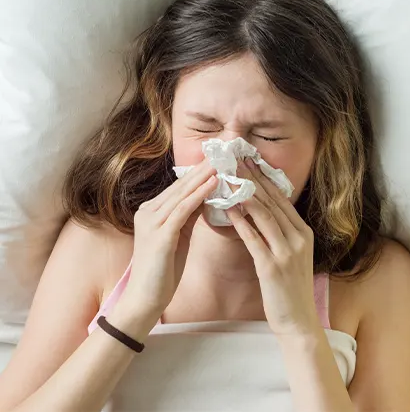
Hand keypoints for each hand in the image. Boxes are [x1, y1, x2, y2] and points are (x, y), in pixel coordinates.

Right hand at [121, 159, 217, 321]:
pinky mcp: (159, 235)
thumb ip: (188, 216)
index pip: (180, 187)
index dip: (199, 172)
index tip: (217, 159)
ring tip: (222, 161)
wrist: (144, 299)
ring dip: (204, 176)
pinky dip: (198, 195)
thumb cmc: (162, 270)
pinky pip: (182, 210)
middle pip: (181, 185)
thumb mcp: (178, 237)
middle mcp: (149, 211)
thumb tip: (205, 198)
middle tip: (223, 151)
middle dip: (203, 167)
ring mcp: (152, 222)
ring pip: (182, 193)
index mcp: (152, 211)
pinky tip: (213, 183)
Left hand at [226, 159, 318, 335]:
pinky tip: (228, 208)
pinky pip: (254, 238)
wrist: (298, 321)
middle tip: (236, 160)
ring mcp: (287, 252)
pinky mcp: (272, 266)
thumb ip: (279, 232)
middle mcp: (299, 238)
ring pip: (265, 215)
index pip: (282, 199)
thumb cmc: (289, 287)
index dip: (264, 178)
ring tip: (230, 177)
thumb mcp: (291, 254)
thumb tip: (259, 210)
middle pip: (273, 201)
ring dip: (246, 193)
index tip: (250, 161)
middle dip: (253, 178)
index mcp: (303, 232)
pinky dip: (241, 221)